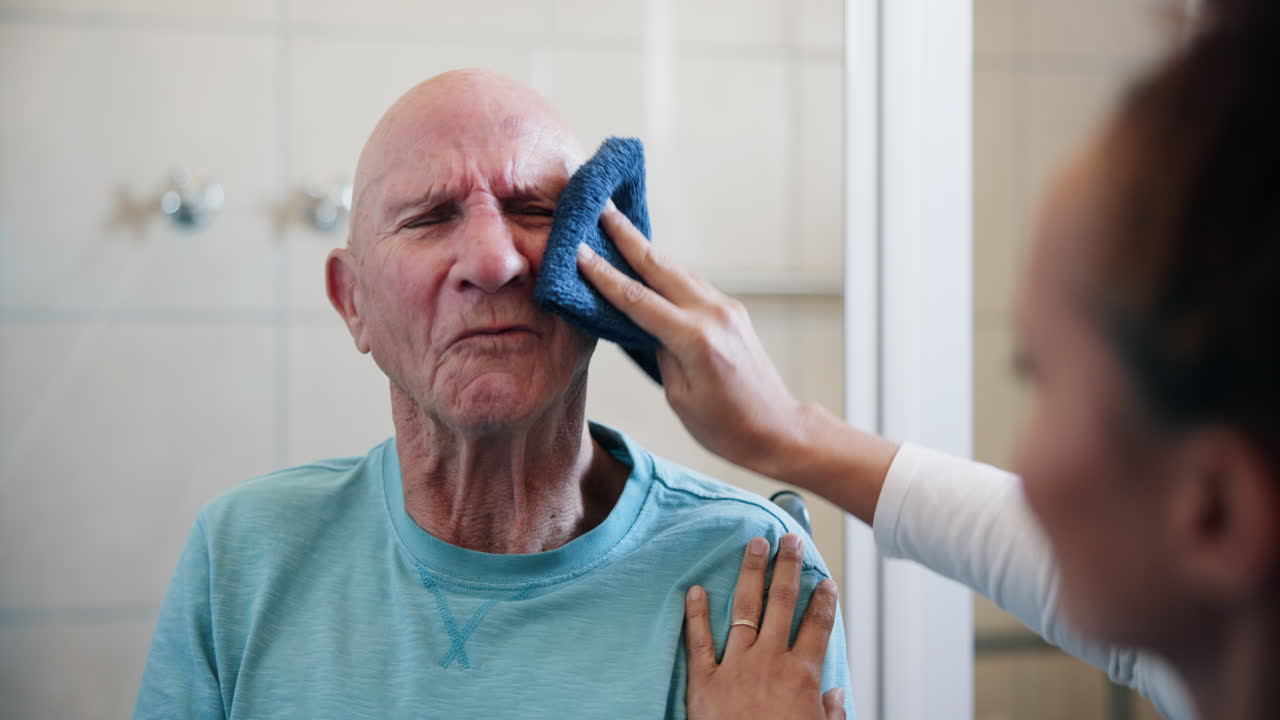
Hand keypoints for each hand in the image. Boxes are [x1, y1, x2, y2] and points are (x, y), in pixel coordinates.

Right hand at [576, 210, 809, 478]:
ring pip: (678, 271)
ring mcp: (727, 309)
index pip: (638, 300)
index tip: (579, 250)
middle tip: (601, 207)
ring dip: (646, 248)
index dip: (604, 274)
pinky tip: (649, 262)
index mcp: (695, 340)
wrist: (776, 428)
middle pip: (660, 267)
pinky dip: (667, 270)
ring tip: (618, 225)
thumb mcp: (679, 395)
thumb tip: (643, 323)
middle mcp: (713, 315)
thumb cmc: (725, 426)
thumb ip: (660, 351)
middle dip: (627, 236)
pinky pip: (692, 284)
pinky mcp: (732, 312)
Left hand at [684, 533, 845, 719]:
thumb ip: (832, 713)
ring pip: (745, 609)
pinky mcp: (704, 682)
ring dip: (751, 574)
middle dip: (788, 567)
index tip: (826, 579)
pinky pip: (699, 642)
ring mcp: (735, 668)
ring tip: (755, 545)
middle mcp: (770, 662)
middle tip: (790, 539)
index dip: (824, 599)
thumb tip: (837, 694)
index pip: (818, 625)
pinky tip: (695, 590)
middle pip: (783, 603)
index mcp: (803, 676)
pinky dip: (696, 615)